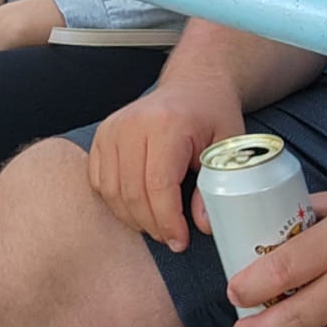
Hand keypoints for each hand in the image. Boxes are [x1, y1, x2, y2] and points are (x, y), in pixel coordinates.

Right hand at [86, 76, 245, 250]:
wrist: (192, 85)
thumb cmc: (211, 114)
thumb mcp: (227, 147)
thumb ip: (216, 186)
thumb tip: (203, 225)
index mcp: (166, 125)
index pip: (158, 185)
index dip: (168, 221)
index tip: (180, 241)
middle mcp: (133, 125)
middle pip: (132, 192)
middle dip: (152, 225)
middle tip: (171, 238)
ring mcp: (112, 129)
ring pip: (111, 191)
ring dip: (133, 217)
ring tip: (156, 225)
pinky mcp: (101, 135)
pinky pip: (99, 181)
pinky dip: (115, 201)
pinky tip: (137, 206)